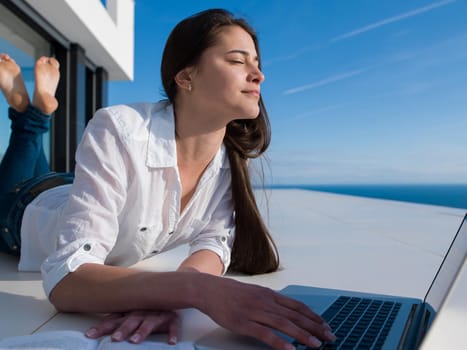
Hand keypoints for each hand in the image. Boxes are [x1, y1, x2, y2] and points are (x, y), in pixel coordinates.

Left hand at [85, 310, 179, 343]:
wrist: (172, 293)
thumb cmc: (147, 308)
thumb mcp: (130, 312)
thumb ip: (116, 320)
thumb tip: (92, 331)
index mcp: (130, 312)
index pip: (114, 319)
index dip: (102, 327)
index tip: (89, 335)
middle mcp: (142, 312)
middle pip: (131, 320)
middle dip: (123, 329)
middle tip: (115, 338)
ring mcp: (157, 315)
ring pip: (150, 323)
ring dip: (142, 331)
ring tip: (135, 340)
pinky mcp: (172, 319)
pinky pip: (173, 326)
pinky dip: (172, 333)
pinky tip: (171, 342)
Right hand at [199, 276, 335, 349]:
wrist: (210, 290)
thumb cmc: (233, 293)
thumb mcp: (255, 293)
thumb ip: (271, 301)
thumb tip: (289, 311)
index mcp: (269, 295)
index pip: (297, 306)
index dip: (313, 316)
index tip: (325, 325)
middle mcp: (265, 302)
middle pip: (295, 316)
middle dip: (314, 327)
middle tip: (329, 337)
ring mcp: (255, 312)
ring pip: (284, 324)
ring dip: (302, 336)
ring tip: (315, 345)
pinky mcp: (244, 323)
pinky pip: (265, 334)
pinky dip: (279, 342)